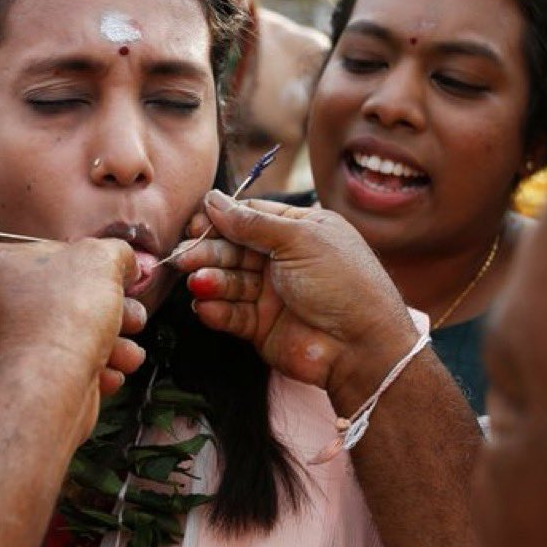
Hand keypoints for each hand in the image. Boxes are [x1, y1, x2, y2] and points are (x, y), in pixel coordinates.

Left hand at [0, 239, 146, 427]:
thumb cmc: (64, 315)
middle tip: (134, 319)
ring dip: (109, 343)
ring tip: (130, 354)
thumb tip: (124, 262)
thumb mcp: (100, 259)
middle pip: (64, 298)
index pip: (53, 254)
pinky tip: (111, 374)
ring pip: (67, 336)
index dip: (94, 266)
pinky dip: (90, 370)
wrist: (46, 388)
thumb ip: (115, 251)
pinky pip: (59, 367)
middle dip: (110, 312)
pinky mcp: (18, 379)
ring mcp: (1, 345)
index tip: (121, 281)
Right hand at [170, 191, 417, 402]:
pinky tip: (206, 306)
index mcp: (298, 230)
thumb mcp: (299, 239)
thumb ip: (251, 222)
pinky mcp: (261, 325)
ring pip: (228, 280)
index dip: (220, 219)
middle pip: (232, 248)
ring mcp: (271, 292)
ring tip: (198, 283)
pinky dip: (216, 309)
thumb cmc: (343, 283)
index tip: (196, 224)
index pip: (248, 216)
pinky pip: (230, 313)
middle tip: (184, 257)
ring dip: (209, 280)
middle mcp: (282, 259)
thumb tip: (213, 199)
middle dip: (207, 251)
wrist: (362, 347)